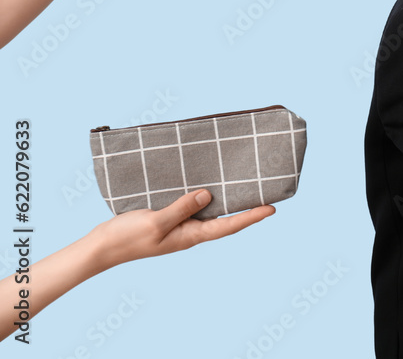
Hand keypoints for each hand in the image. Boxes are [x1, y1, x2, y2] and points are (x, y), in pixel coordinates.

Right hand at [87, 189, 274, 272]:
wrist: (101, 247)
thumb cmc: (127, 237)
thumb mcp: (156, 222)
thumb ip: (182, 208)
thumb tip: (207, 195)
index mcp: (191, 236)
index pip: (228, 226)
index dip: (251, 217)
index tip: (272, 208)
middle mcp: (190, 232)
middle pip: (224, 219)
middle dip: (245, 208)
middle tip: (264, 192)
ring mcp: (180, 227)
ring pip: (209, 212)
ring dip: (225, 200)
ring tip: (242, 185)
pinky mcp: (168, 219)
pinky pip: (191, 207)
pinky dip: (202, 197)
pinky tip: (206, 185)